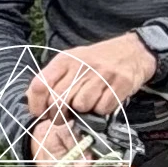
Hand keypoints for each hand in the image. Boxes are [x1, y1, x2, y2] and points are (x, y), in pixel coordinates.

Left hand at [26, 33, 156, 118]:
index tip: (41, 114)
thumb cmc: (98, 60)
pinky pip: (102, 108)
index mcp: (66, 59)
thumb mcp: (72, 61)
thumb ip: (53, 79)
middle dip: (59, 115)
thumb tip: (33, 101)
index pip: (40, 85)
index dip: (37, 105)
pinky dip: (102, 111)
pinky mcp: (121, 83)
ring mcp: (103, 74)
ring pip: (80, 106)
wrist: (134, 51)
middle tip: (66, 115)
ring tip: (89, 104)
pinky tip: (104, 101)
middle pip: (58, 101)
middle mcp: (82, 65)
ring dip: (83, 111)